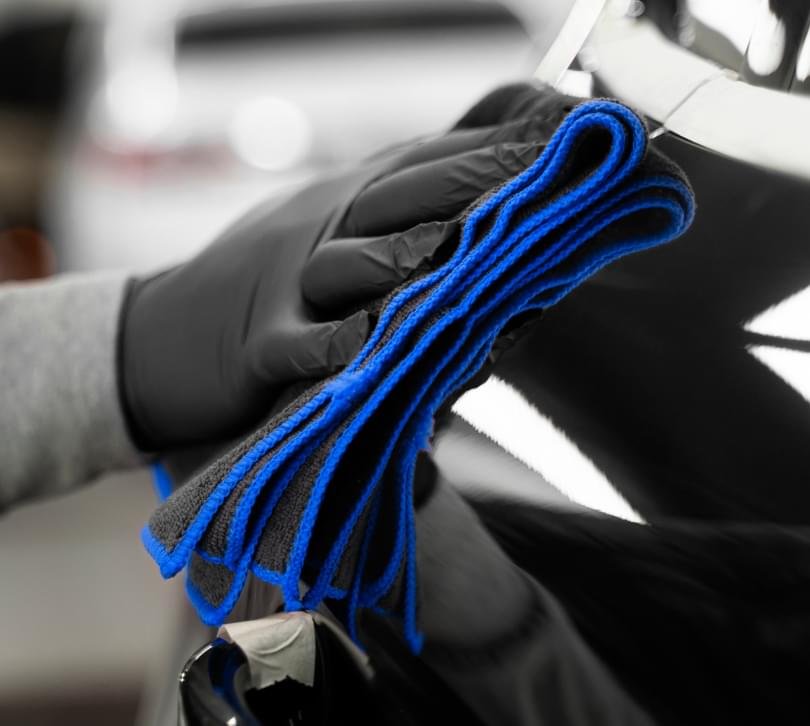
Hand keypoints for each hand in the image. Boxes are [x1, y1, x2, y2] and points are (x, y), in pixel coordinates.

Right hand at [118, 85, 574, 450]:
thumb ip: (395, 213)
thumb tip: (478, 207)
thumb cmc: (270, 285)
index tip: (572, 133)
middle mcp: (325, 229)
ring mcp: (290, 285)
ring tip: (466, 253)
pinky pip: (301, 344)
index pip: (431, 160)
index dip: (499, 146)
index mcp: (351, 201)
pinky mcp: (260, 346)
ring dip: (408, 257)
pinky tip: (374, 343)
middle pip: (403, 196)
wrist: (165, 334)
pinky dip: (338, 344)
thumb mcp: (328, 230)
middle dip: (476, 181)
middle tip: (552, 174)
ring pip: (354, 263)